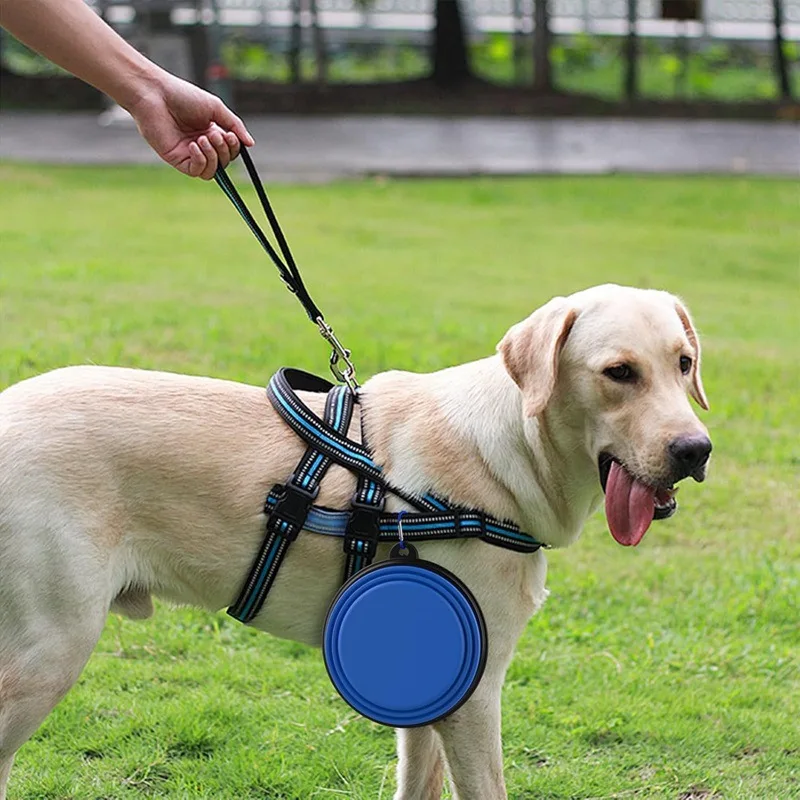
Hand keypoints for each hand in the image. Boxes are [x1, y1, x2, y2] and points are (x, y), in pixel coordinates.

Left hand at [129, 74, 254, 178]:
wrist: (155, 94)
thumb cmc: (183, 96)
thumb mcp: (216, 108)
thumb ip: (234, 125)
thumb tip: (250, 144)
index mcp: (211, 133)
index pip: (230, 151)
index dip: (234, 148)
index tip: (230, 135)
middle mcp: (201, 146)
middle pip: (223, 162)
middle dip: (223, 150)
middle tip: (213, 134)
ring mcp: (189, 154)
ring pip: (212, 171)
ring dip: (213, 157)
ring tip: (202, 139)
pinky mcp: (177, 160)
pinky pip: (197, 171)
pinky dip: (201, 161)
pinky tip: (194, 146)